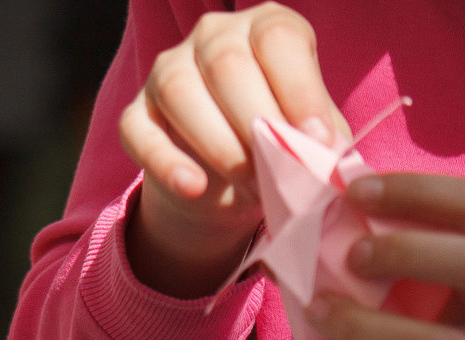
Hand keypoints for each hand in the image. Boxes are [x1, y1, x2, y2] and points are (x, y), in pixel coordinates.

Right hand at [118, 4, 344, 297]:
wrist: (226, 179)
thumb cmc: (277, 140)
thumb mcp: (306, 130)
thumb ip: (317, 134)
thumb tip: (330, 154)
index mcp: (266, 27)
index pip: (278, 41)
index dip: (299, 89)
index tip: (317, 138)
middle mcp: (213, 35)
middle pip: (227, 65)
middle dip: (256, 123)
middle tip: (280, 171)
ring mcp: (167, 69)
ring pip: (180, 92)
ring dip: (218, 144)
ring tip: (248, 184)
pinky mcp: (135, 112)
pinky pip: (140, 132)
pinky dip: (165, 162)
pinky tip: (193, 187)